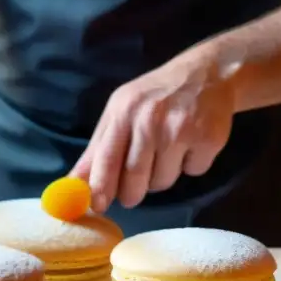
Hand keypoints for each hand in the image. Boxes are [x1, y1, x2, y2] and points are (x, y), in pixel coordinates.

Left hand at [71, 49, 237, 212]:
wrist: (206, 74)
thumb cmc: (154, 97)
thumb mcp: (120, 111)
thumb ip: (98, 149)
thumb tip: (72, 183)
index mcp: (123, 112)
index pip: (106, 157)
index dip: (100, 186)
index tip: (96, 206)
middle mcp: (150, 120)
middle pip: (135, 177)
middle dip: (131, 193)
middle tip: (132, 193)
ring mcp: (181, 129)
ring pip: (163, 180)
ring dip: (162, 176)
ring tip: (167, 151)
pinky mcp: (208, 138)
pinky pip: (193, 172)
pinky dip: (191, 165)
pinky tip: (191, 144)